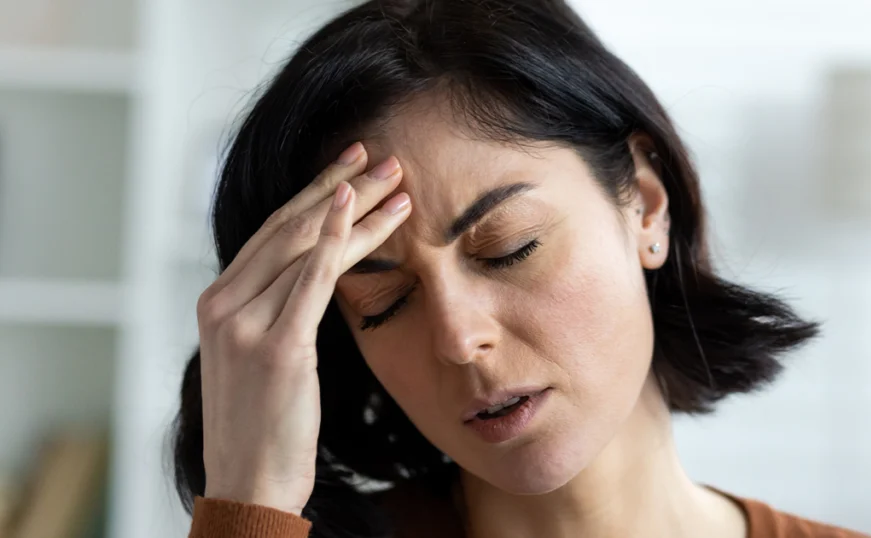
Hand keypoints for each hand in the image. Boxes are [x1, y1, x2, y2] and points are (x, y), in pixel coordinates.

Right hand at [196, 143, 408, 514]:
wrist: (248, 483)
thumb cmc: (262, 427)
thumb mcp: (256, 359)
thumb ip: (273, 313)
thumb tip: (311, 278)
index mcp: (217, 302)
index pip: (272, 233)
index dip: (312, 195)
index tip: (348, 169)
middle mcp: (222, 303)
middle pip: (289, 227)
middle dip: (340, 186)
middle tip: (381, 156)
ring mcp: (244, 323)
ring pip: (307, 246)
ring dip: (357, 207)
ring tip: (397, 180)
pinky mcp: (276, 345)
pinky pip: (312, 278)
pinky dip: (336, 237)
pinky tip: (358, 206)